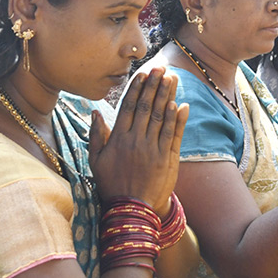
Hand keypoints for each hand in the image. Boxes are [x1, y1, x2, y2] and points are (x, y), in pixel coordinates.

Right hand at [90, 67, 188, 215]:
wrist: (131, 210)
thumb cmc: (111, 184)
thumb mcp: (96, 161)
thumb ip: (96, 135)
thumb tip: (95, 112)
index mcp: (118, 139)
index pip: (129, 107)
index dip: (137, 88)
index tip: (143, 73)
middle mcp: (136, 140)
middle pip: (147, 106)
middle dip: (154, 85)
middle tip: (161, 68)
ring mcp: (153, 148)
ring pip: (162, 116)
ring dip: (167, 95)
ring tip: (172, 78)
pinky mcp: (167, 158)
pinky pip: (174, 134)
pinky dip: (178, 118)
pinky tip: (181, 104)